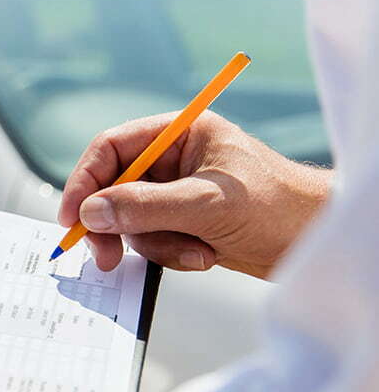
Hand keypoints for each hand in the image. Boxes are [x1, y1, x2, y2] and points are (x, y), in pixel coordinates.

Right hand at [59, 112, 331, 277]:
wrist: (318, 242)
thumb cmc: (278, 207)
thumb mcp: (206, 204)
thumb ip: (144, 206)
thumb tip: (91, 212)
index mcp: (181, 134)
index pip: (112, 148)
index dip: (85, 181)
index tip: (73, 218)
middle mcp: (175, 159)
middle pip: (114, 188)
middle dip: (115, 224)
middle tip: (105, 256)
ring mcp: (178, 192)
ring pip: (131, 220)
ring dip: (155, 244)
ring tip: (195, 251)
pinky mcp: (185, 222)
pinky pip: (152, 240)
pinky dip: (172, 254)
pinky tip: (205, 255)